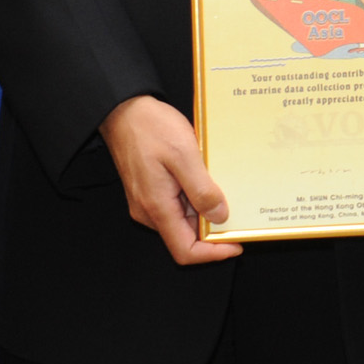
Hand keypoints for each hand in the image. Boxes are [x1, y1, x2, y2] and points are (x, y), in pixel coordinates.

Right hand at [100, 95, 242, 265]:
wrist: (124, 110)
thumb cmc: (150, 128)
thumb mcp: (183, 155)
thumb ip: (201, 190)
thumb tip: (219, 217)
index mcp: (157, 207)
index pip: (185, 250)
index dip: (212, 253)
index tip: (235, 244)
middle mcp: (150, 211)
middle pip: (186, 237)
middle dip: (213, 230)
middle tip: (239, 212)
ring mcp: (149, 201)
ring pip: (183, 219)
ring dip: (205, 210)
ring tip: (226, 189)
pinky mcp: (152, 189)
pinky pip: (178, 203)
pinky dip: (196, 197)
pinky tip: (208, 178)